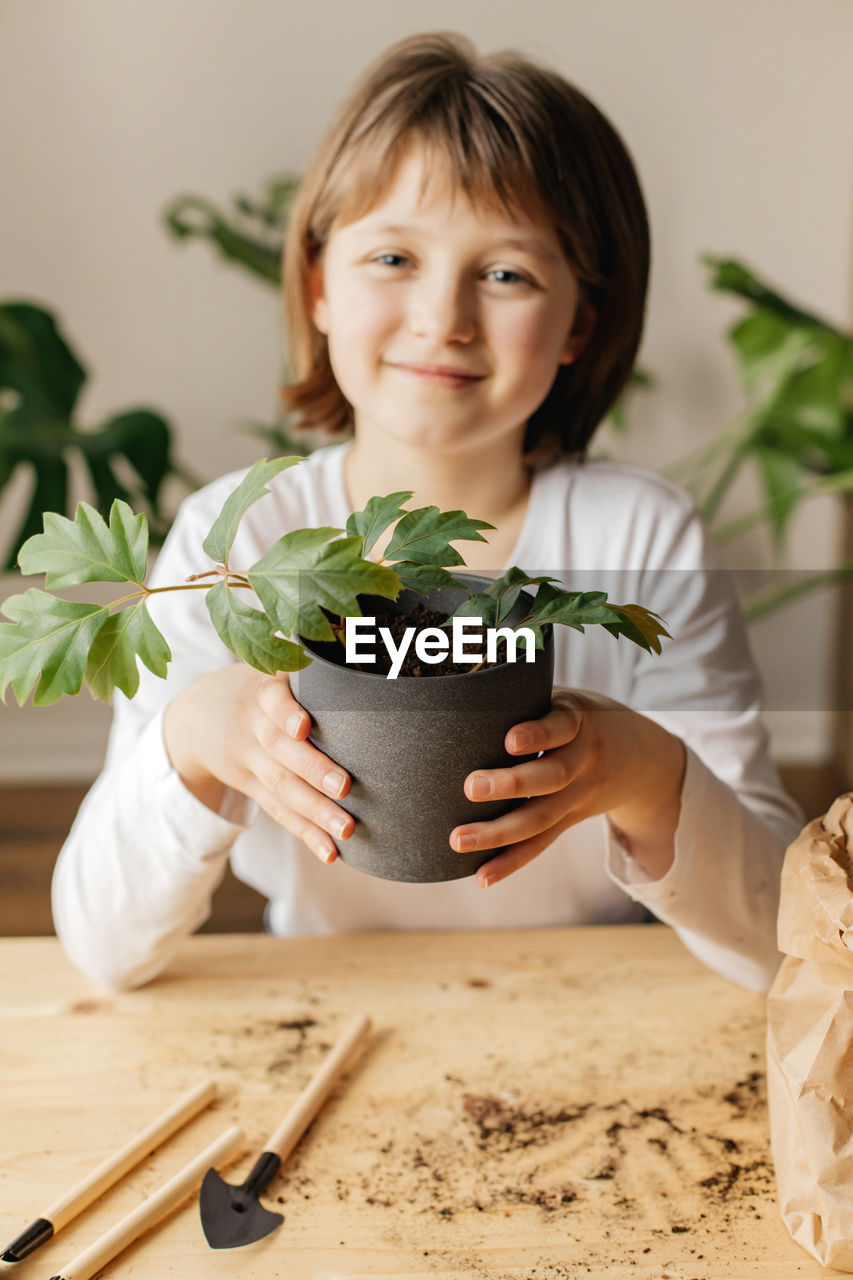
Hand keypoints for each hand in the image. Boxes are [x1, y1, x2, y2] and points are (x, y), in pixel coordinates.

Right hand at [162, 664, 353, 863]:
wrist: (197, 716)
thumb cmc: (262, 684)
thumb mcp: (272, 662)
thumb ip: (311, 658)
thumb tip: (361, 635)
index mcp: (262, 690)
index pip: (271, 699)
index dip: (285, 712)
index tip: (302, 726)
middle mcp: (253, 726)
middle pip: (279, 750)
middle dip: (312, 769)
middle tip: (346, 786)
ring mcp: (249, 761)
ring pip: (281, 787)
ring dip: (315, 811)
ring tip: (346, 829)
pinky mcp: (252, 787)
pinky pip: (279, 812)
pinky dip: (306, 833)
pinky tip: (331, 852)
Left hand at [450, 689, 685, 887]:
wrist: (641, 758)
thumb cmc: (578, 715)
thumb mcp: (564, 695)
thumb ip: (523, 692)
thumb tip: (457, 675)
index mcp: (580, 721)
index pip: (561, 726)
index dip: (538, 734)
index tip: (509, 739)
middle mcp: (583, 760)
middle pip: (551, 777)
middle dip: (511, 784)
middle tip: (470, 786)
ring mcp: (578, 796)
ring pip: (541, 818)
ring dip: (499, 832)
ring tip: (458, 840)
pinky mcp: (569, 821)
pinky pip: (541, 844)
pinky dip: (511, 862)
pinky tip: (481, 877)